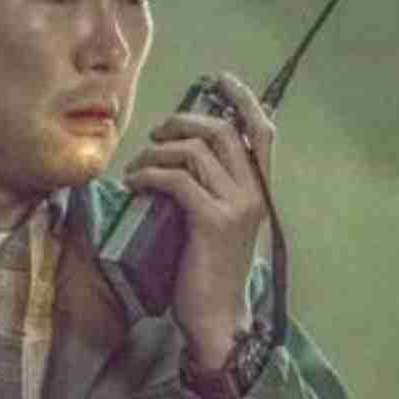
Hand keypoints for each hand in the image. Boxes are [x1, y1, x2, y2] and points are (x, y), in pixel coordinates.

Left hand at [123, 72, 274, 367]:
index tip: (219, 79)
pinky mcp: (213, 222)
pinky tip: (135, 186)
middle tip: (154, 136)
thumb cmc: (207, 269)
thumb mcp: (213, 221)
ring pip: (194, 153)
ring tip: (136, 171)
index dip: (243, 100)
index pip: (263, 132)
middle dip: (181, 123)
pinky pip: (177, 180)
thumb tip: (175, 154)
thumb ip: (207, 188)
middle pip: (221, 131)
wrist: (218, 319)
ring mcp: (237, 207)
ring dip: (155, 154)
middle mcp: (255, 192)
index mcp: (259, 189)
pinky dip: (150, 176)